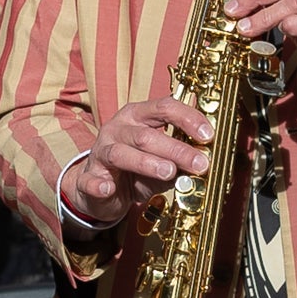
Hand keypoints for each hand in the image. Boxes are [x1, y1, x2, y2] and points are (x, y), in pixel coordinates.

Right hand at [57, 97, 217, 230]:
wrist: (101, 190)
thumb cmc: (136, 169)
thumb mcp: (162, 158)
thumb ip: (180, 156)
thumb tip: (207, 156)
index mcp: (137, 116)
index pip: (164, 107)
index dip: (187, 118)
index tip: (207, 135)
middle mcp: (117, 129)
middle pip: (146, 135)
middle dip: (175, 149)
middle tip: (199, 163)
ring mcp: (100, 152)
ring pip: (121, 153)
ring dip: (146, 163)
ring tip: (169, 172)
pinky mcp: (89, 178)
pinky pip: (92, 180)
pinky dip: (100, 185)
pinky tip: (109, 188)